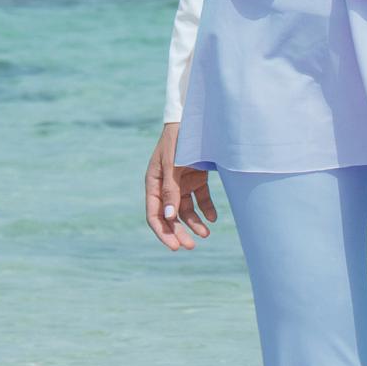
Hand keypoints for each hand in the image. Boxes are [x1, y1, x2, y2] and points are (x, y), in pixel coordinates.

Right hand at [146, 123, 218, 250]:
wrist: (194, 118)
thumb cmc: (178, 139)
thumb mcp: (172, 165)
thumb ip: (170, 191)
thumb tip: (168, 217)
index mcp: (153, 182)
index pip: (154, 214)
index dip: (163, 232)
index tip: (174, 246)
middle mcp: (166, 185)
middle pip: (171, 216)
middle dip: (179, 232)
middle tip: (190, 247)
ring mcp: (181, 182)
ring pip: (186, 210)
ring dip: (194, 223)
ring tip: (206, 234)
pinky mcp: (196, 177)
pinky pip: (201, 198)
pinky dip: (206, 209)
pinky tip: (213, 218)